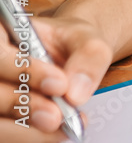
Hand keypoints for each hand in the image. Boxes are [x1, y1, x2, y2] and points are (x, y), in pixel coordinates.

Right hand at [1, 16, 112, 140]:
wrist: (70, 55)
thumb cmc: (70, 42)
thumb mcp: (86, 37)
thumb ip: (87, 56)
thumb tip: (76, 92)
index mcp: (2, 33)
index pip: (0, 54)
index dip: (24, 70)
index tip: (59, 84)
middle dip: (23, 105)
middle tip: (56, 117)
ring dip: (24, 130)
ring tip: (59, 126)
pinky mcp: (1, 116)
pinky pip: (5, 132)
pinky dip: (30, 136)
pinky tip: (55, 134)